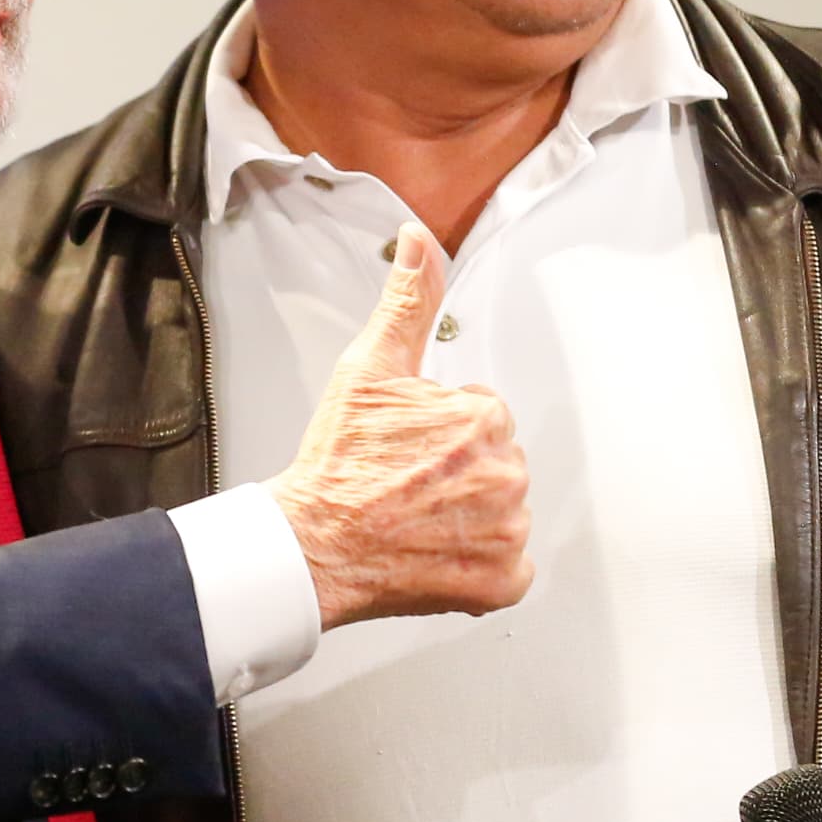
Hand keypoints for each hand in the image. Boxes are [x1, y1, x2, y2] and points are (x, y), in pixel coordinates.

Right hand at [266, 222, 533, 628]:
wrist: (311, 544)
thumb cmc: (335, 466)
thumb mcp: (369, 368)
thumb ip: (408, 302)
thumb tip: (418, 242)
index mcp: (483, 420)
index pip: (485, 418)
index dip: (443, 431)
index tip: (409, 448)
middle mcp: (505, 475)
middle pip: (498, 464)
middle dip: (461, 472)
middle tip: (408, 484)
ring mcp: (505, 531)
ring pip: (504, 513)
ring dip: (470, 516)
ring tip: (415, 518)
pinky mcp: (500, 580)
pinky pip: (510, 569)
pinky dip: (481, 565)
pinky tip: (438, 552)